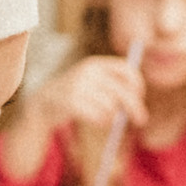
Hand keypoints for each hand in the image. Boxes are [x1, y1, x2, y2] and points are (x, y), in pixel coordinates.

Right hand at [23, 53, 147, 141]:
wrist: (43, 103)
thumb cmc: (76, 95)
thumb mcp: (94, 83)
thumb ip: (114, 86)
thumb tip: (138, 101)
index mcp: (95, 64)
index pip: (126, 69)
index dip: (137, 84)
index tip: (139, 96)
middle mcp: (88, 72)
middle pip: (122, 91)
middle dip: (135, 107)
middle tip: (141, 120)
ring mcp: (78, 86)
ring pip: (111, 107)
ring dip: (113, 116)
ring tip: (103, 117)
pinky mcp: (72, 102)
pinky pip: (99, 116)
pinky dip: (102, 122)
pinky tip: (95, 120)